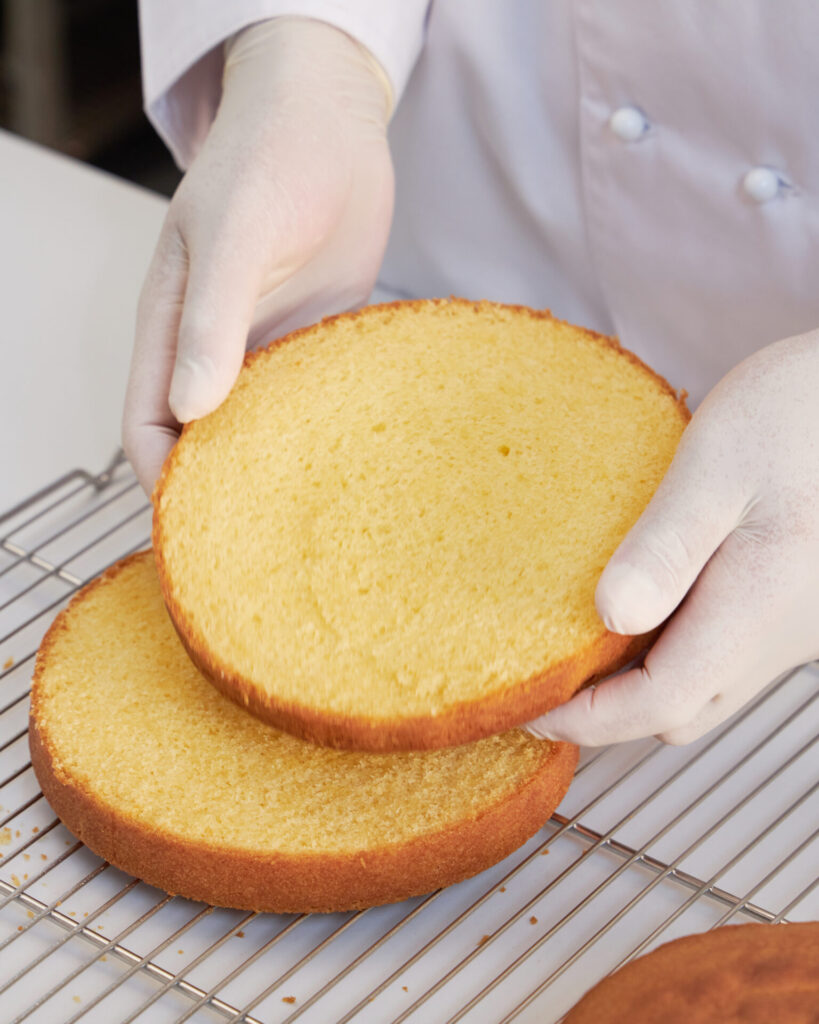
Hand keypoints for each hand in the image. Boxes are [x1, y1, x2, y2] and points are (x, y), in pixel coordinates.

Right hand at [123, 17, 393, 493]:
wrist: (331, 119)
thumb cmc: (267, 160)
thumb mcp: (233, 235)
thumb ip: (209, 320)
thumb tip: (191, 410)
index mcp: (173, 330)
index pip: (149, 427)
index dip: (162, 485)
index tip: (197, 536)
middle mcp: (217, 349)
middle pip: (206, 441)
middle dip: (225, 493)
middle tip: (269, 549)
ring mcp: (269, 347)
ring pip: (264, 427)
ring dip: (283, 469)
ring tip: (320, 520)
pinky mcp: (318, 339)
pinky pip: (317, 400)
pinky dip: (330, 432)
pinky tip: (361, 461)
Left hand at [526, 331, 818, 745]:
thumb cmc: (797, 415)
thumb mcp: (719, 468)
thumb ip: (665, 547)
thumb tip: (610, 614)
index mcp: (756, 607)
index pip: (661, 701)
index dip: (588, 717)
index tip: (532, 709)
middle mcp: (780, 636)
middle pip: (682, 709)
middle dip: (610, 709)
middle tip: (548, 679)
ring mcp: (793, 628)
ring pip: (706, 687)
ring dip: (645, 681)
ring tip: (583, 645)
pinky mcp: (793, 608)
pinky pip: (726, 652)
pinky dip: (676, 651)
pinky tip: (645, 605)